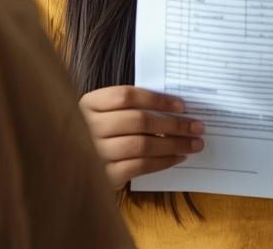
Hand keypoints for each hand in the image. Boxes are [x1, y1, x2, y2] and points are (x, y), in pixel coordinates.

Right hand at [78, 86, 202, 189]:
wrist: (75, 165)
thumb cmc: (103, 133)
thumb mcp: (109, 114)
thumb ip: (133, 107)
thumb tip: (178, 109)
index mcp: (89, 104)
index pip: (127, 96)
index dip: (158, 100)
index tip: (182, 106)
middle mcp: (87, 127)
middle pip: (139, 121)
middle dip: (174, 125)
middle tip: (197, 127)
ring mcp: (92, 153)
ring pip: (141, 145)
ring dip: (173, 145)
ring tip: (193, 144)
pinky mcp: (101, 176)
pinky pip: (138, 167)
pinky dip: (162, 162)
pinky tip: (177, 158)